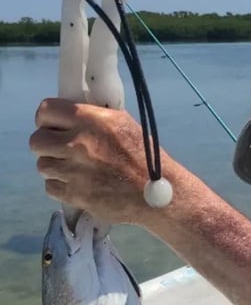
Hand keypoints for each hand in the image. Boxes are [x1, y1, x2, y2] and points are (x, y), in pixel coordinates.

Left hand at [30, 98, 169, 223]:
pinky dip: (61, 188)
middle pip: (36, 140)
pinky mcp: (76, 195)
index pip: (46, 110)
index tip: (52, 127)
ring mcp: (75, 171)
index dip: (46, 119)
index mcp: (91, 120)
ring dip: (54, 168)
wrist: (160, 195)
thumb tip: (70, 116)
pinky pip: (51, 188)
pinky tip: (77, 186)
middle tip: (61, 152)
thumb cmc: (145, 157)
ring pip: (42, 165)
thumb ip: (94, 118)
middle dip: (46, 146)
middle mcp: (79, 143)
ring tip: (72, 171)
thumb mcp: (124, 125)